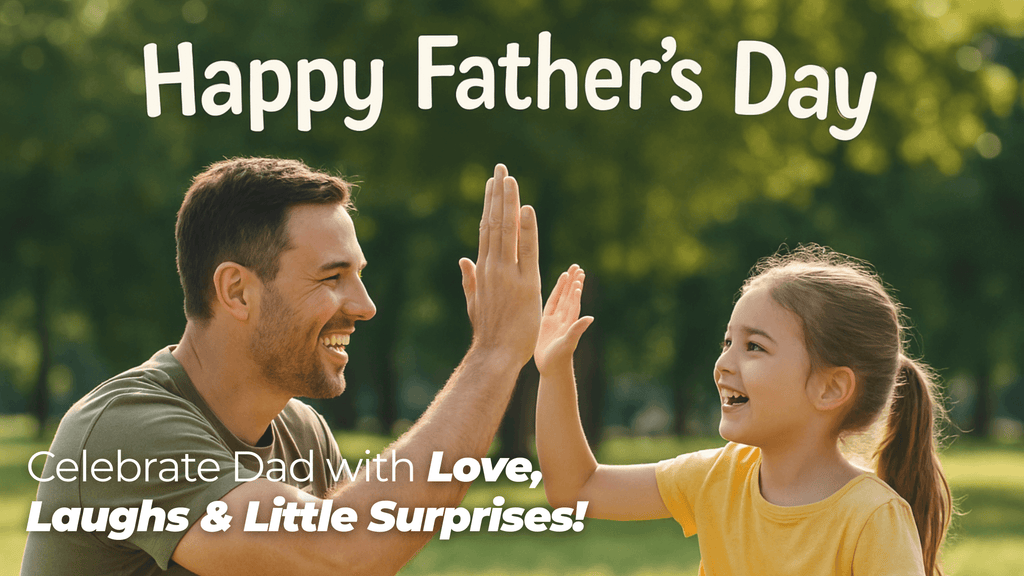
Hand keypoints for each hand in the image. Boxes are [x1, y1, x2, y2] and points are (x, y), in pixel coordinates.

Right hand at [458, 164, 541, 367]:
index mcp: (483, 269)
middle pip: (495, 222)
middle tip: (501, 168)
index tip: (493, 184)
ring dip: (509, 203)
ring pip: (507, 231)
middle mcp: (494, 267)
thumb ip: (469, 278)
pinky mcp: (525, 284)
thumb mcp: (475, 301)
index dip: (491, 204)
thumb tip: (463, 259)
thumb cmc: (488, 331)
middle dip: (499, 194)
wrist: (495, 354)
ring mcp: (508, 274)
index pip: (487, 229)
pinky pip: (527, 251)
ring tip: (510, 178)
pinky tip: (526, 208)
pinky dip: (527, 229)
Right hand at [534, 264, 592, 374]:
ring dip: (565, 286)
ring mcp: (555, 320)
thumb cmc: (559, 358)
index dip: (576, 290)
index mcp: (570, 322)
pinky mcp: (545, 323)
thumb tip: (591, 318)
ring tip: (568, 271)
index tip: (579, 276)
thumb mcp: (568, 343)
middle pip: (569, 296)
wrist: (551, 369)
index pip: (574, 302)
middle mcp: (564, 319)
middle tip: (577, 266)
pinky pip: (550, 305)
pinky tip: (557, 287)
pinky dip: (553, 296)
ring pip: (561, 299)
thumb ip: (577, 329)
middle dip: (573, 282)